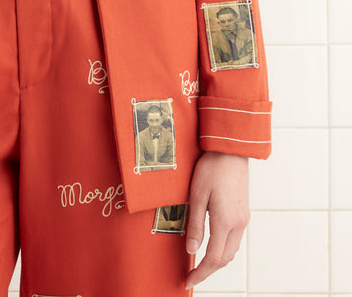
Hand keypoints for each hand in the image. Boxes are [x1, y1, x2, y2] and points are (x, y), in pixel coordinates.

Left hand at [184, 151, 248, 288]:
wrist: (231, 151)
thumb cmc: (211, 169)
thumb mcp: (197, 195)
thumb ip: (195, 225)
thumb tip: (191, 250)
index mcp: (225, 221)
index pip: (213, 258)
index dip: (201, 273)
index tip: (188, 280)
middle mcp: (238, 224)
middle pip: (225, 259)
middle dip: (208, 270)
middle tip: (191, 275)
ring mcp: (243, 219)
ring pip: (232, 251)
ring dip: (217, 260)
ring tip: (199, 263)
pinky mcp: (243, 212)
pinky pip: (235, 239)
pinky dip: (224, 248)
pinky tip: (212, 245)